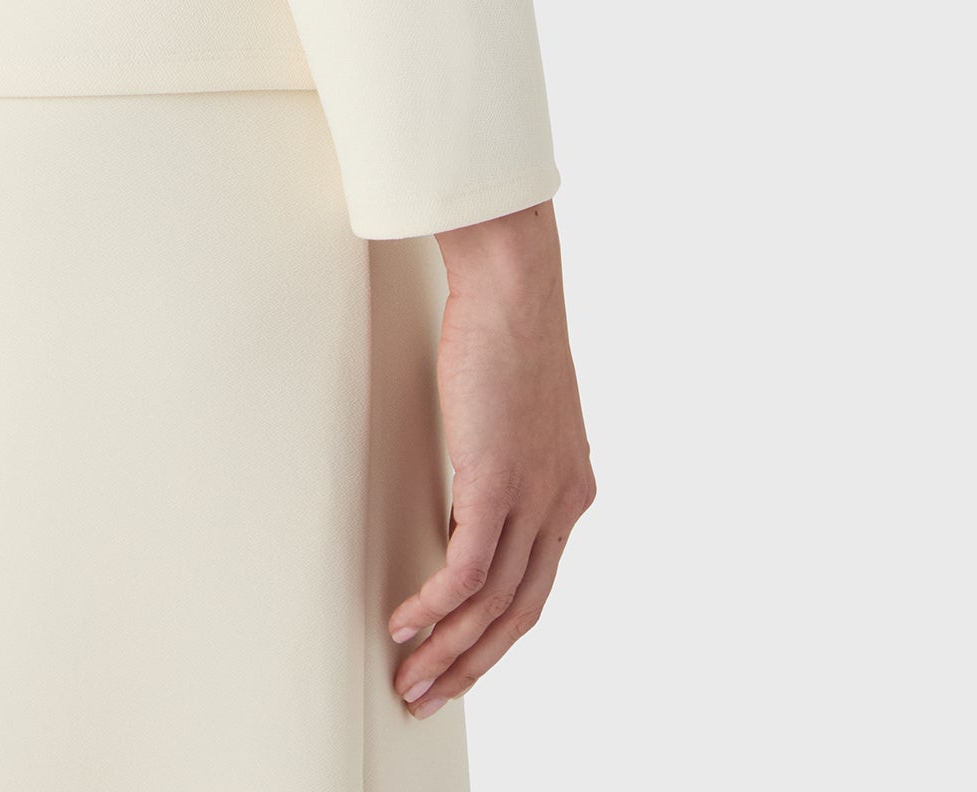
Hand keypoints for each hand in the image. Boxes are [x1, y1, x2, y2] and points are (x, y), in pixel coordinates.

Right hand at [389, 199, 592, 718]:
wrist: (515, 284)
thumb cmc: (506, 329)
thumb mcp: (515, 412)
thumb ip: (503, 459)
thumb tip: (466, 493)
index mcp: (570, 492)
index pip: (537, 587)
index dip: (497, 632)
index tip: (461, 658)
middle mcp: (562, 504)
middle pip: (520, 613)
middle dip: (472, 663)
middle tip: (430, 694)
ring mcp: (534, 497)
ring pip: (493, 604)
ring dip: (448, 650)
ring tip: (410, 677)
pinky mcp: (497, 482)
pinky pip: (466, 571)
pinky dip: (434, 606)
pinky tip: (406, 623)